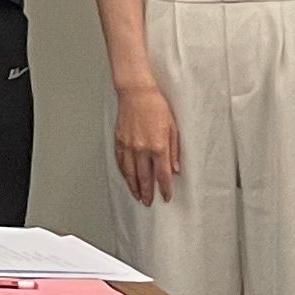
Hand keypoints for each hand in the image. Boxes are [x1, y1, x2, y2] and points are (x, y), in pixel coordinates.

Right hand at [112, 81, 182, 206]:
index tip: (166, 196)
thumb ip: (174, 150)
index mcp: (158, 146)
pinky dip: (123, 173)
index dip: (164, 188)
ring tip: (137, 196)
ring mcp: (128, 146)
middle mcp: (142, 149)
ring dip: (134, 186)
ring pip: (130, 173)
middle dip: (147, 192)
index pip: (162, 174)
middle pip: (145, 177)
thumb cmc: (156, 106)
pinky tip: (126, 178)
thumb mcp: (172, 127)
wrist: (136, 92)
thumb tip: (175, 169)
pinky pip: (120, 162)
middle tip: (148, 202)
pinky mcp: (119, 141)